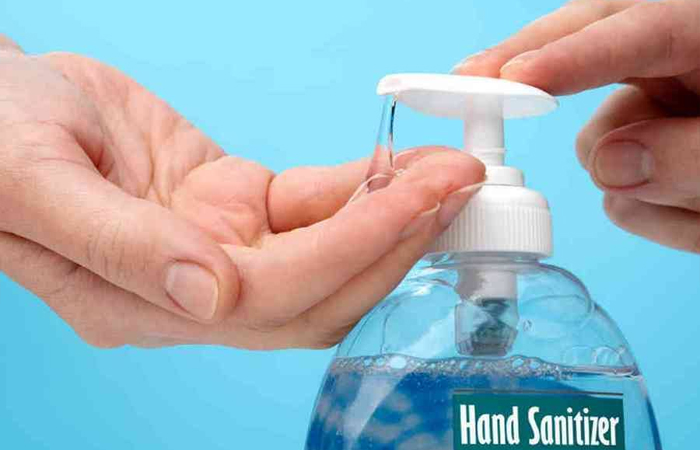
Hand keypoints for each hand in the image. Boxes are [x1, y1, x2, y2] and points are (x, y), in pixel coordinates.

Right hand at [0, 37, 483, 348]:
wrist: (1, 101)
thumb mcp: (35, 183)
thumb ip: (122, 246)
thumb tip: (209, 298)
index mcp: (141, 303)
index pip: (272, 296)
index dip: (351, 250)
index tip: (419, 199)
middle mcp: (193, 290)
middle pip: (320, 289)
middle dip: (397, 241)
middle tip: (460, 187)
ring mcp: (220, 249)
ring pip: (328, 250)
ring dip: (393, 215)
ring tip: (450, 172)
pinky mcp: (236, 205)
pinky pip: (313, 204)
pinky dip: (361, 186)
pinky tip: (402, 165)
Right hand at [452, 0, 699, 252]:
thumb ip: (690, 155)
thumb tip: (608, 166)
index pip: (638, 26)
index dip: (571, 52)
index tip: (513, 79)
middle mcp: (681, 65)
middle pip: (585, 41)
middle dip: (529, 65)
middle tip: (467, 80)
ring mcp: (663, 109)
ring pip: (602, 141)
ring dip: (634, 183)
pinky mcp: (651, 150)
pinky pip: (620, 186)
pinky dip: (648, 211)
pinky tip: (693, 216)